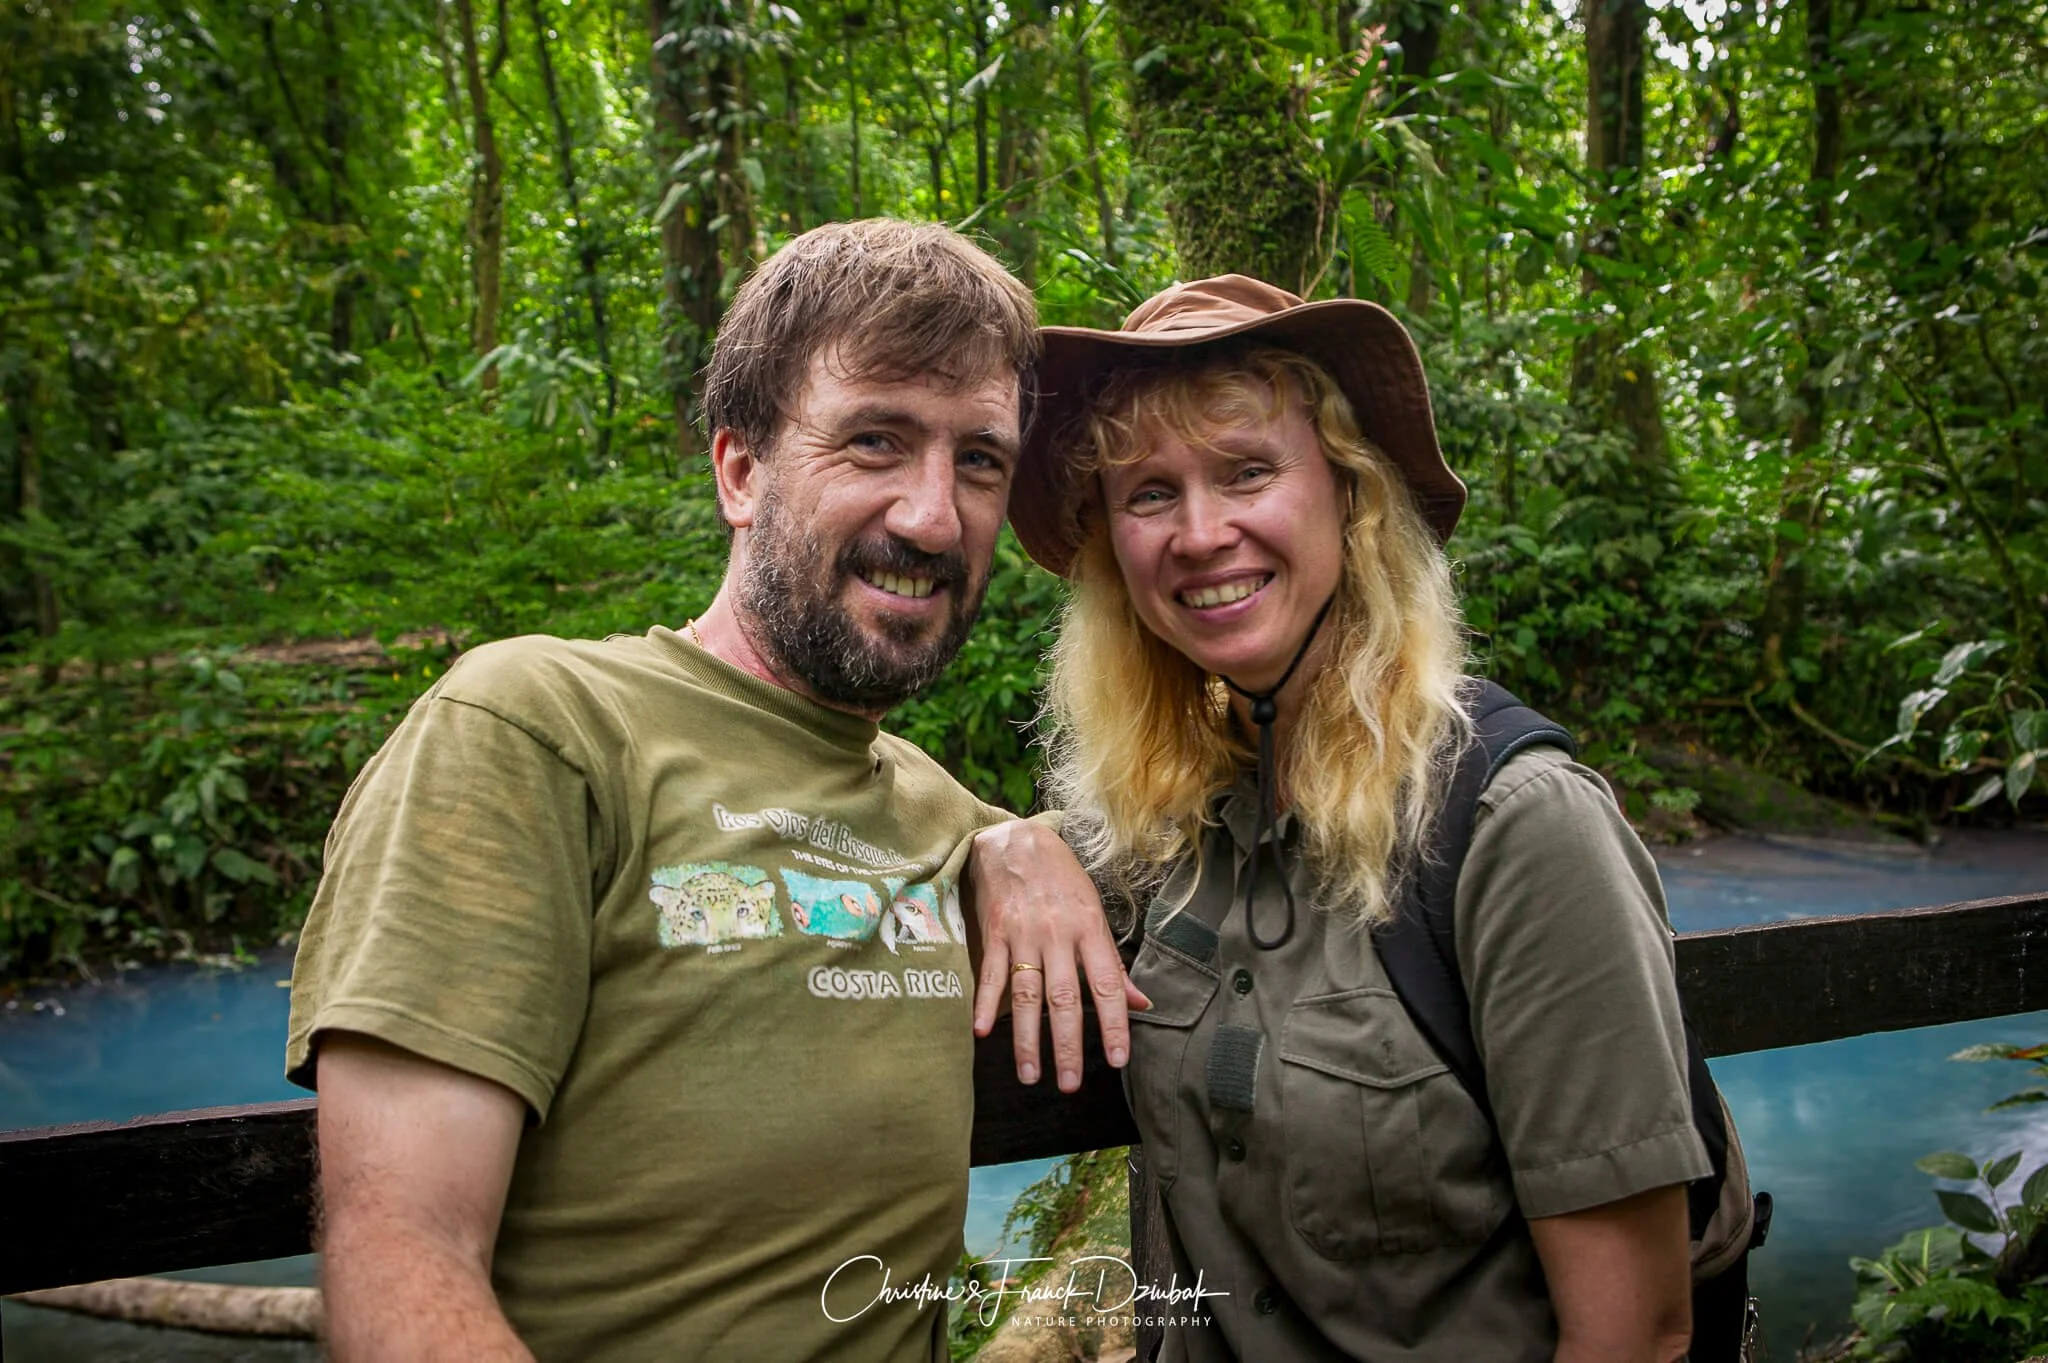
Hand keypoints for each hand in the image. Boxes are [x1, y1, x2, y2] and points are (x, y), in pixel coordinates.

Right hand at [967, 819, 1149, 1091]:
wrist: (1017, 839)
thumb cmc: (1061, 879)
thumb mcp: (1094, 912)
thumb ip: (1112, 963)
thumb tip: (1141, 1003)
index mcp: (1089, 929)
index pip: (1108, 985)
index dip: (1115, 1023)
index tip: (1119, 1059)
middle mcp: (1058, 934)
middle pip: (1065, 998)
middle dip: (1068, 1044)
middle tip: (1070, 1084)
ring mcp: (1024, 934)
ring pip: (1027, 994)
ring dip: (1027, 1038)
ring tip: (1029, 1074)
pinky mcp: (994, 931)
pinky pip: (989, 973)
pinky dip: (984, 1003)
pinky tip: (982, 1031)